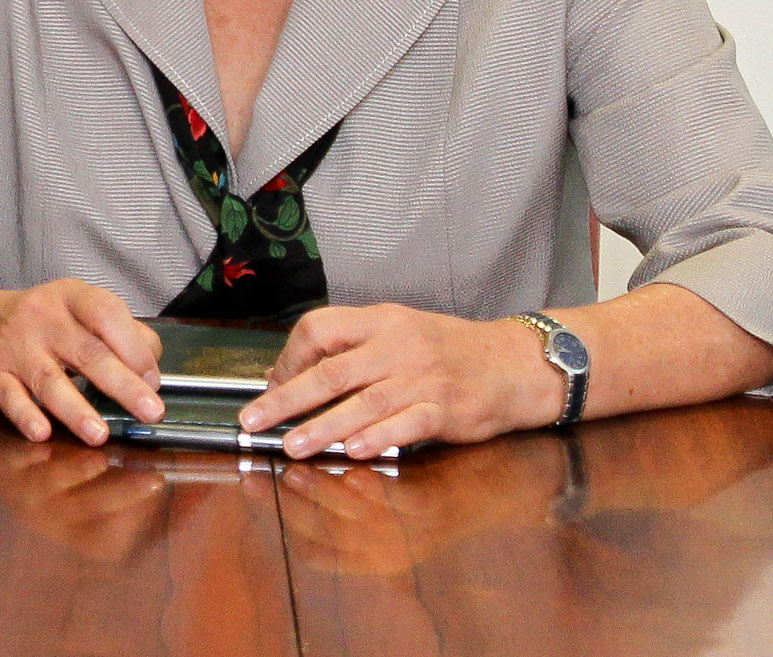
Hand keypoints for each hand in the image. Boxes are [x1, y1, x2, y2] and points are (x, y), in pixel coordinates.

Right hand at [0, 279, 162, 442]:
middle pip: (87, 352)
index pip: (106, 314)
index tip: (154, 380)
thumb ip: (119, 332)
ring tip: (100, 434)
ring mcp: (15, 346)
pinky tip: (41, 432)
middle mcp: (42, 318)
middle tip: (150, 412)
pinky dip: (25, 415)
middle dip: (122, 384)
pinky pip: (9, 396)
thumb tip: (151, 370)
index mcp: (70, 297)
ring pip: (49, 379)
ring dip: (76, 409)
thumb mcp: (78, 310)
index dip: (134, 347)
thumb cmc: (42, 322)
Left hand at [241, 303, 553, 456]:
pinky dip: (380, 437)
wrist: (516, 362)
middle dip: (288, 398)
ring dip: (324, 426)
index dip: (288, 359)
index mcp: (381, 321)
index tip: (270, 387)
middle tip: (255, 419)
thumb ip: (354, 351)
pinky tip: (355, 450)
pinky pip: (408, 423)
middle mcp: (399, 345)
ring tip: (294, 445)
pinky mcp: (448, 408)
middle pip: (332, 370)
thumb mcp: (400, 333)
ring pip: (364, 401)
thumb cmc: (452, 351)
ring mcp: (424, 377)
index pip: (319, 329)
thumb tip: (296, 376)